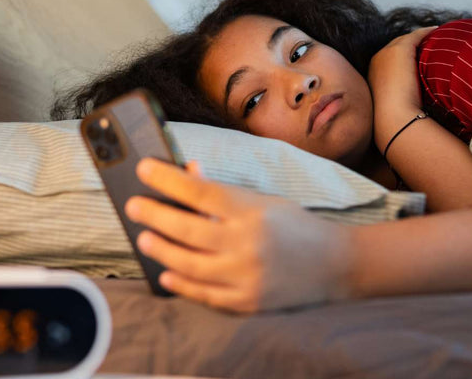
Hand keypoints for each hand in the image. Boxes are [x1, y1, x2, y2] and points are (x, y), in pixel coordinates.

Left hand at [125, 158, 353, 313]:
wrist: (337, 265)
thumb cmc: (296, 226)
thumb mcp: (263, 201)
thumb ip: (225, 192)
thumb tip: (187, 173)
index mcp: (252, 211)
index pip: (198, 191)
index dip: (165, 179)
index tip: (142, 169)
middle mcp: (247, 243)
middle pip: (186, 227)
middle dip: (154, 214)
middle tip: (134, 206)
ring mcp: (246, 276)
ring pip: (188, 264)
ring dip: (160, 249)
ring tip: (144, 238)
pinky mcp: (247, 302)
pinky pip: (204, 295)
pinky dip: (181, 285)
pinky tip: (166, 275)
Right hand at [367, 26, 437, 150]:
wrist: (395, 120)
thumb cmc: (398, 122)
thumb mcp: (395, 110)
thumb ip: (401, 102)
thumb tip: (415, 108)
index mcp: (373, 75)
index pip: (389, 60)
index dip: (403, 59)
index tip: (418, 59)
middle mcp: (377, 61)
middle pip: (395, 46)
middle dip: (410, 44)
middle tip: (427, 43)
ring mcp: (387, 53)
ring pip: (406, 40)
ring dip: (419, 38)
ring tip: (434, 36)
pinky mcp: (400, 50)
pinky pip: (416, 36)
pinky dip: (426, 32)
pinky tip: (438, 31)